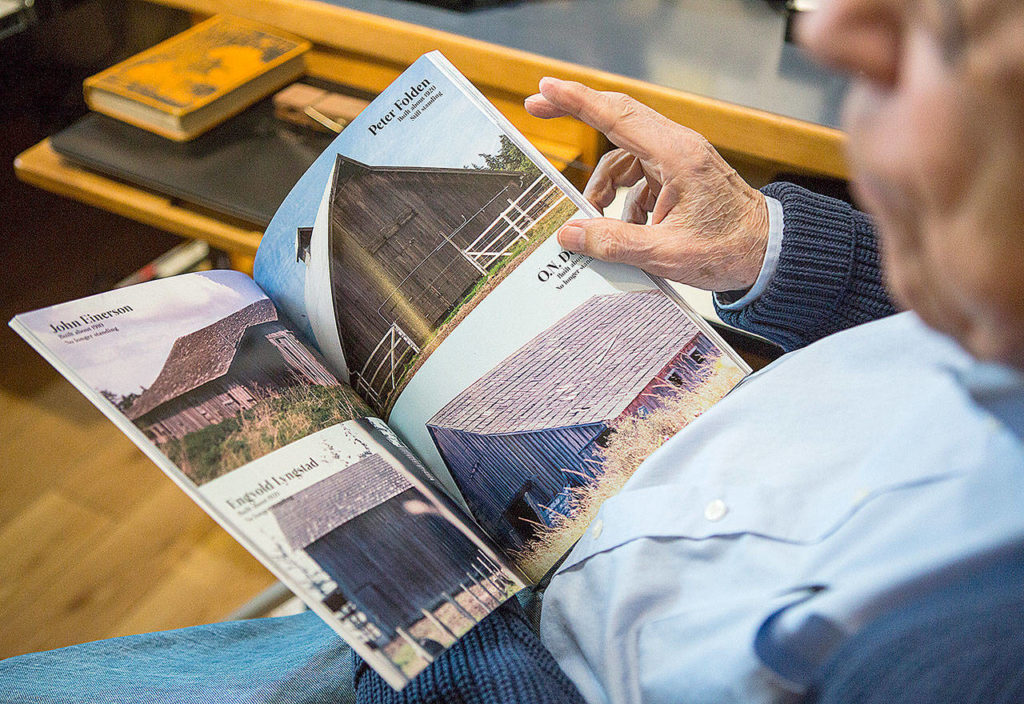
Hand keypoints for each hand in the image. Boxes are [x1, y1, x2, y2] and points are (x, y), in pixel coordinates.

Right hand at [525, 78, 769, 291]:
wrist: (770, 253)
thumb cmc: (730, 249)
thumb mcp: (667, 253)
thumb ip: (614, 243)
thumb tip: (571, 233)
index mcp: (677, 156)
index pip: (617, 116)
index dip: (576, 101)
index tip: (544, 89)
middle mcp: (678, 149)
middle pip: (616, 121)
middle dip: (577, 116)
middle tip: (537, 109)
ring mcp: (680, 161)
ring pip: (624, 157)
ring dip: (605, 186)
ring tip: (596, 219)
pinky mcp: (682, 177)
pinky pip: (640, 176)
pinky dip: (625, 200)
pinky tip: (628, 229)